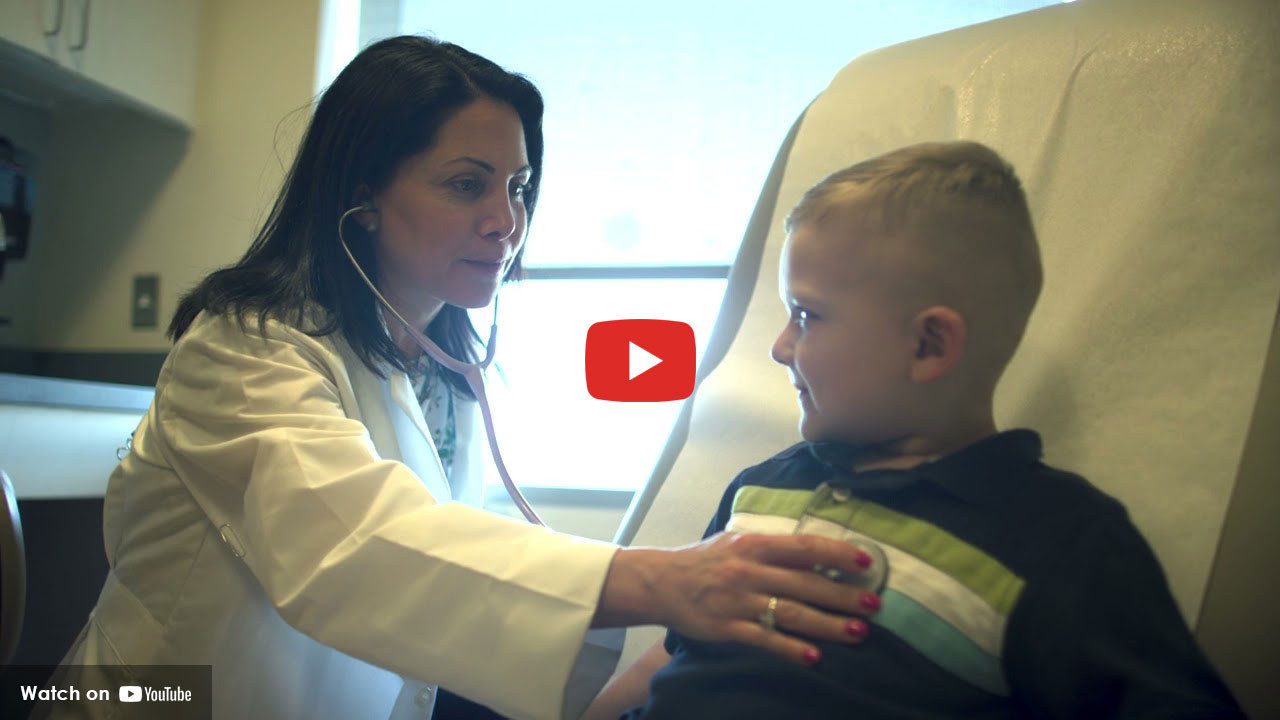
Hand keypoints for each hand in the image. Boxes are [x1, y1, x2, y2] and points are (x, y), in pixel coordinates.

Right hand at [594, 532, 879, 664]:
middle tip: (873, 604)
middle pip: (805, 583)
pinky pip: (765, 639)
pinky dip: (791, 649)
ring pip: (791, 613)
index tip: (866, 561)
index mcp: (754, 544)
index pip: (804, 546)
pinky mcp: (728, 628)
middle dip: (843, 595)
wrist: (661, 582)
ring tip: (859, 632)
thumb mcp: (738, 542)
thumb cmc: (706, 560)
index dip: (837, 553)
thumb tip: (818, 556)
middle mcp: (749, 570)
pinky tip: (814, 657)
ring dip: (828, 624)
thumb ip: (774, 549)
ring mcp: (739, 601)